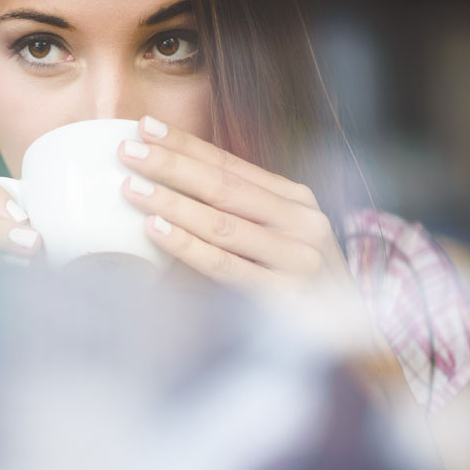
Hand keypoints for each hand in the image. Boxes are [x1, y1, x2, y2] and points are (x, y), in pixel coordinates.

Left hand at [119, 116, 406, 390]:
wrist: (342, 343)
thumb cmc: (286, 285)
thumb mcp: (265, 238)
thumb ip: (226, 213)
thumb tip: (159, 184)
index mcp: (294, 199)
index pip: (229, 164)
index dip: (185, 144)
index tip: (144, 126)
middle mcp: (302, 221)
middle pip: (223, 186)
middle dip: (171, 165)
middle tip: (128, 150)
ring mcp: (300, 258)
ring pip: (221, 222)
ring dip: (172, 201)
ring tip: (131, 187)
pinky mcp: (288, 295)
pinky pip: (225, 265)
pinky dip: (186, 245)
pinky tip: (154, 229)